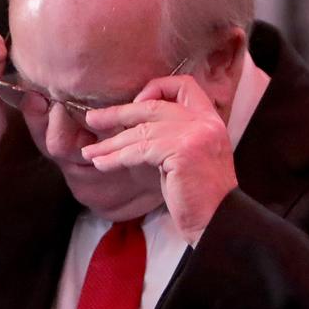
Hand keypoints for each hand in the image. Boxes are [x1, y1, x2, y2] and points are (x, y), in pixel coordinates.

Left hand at [80, 74, 236, 245]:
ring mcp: (195, 135)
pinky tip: (102, 164)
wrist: (218, 222)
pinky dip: (115, 158)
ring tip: (90, 152)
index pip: (184, 85)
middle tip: (91, 120)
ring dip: (110, 143)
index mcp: (210, 119)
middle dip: (117, 114)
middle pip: (152, 107)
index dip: (156, 88)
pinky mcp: (182, 152)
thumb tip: (129, 127)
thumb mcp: (187, 156)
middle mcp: (205, 122)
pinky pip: (138, 151)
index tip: (135, 103)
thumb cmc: (197, 195)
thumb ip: (170, 135)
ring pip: (140, 131)